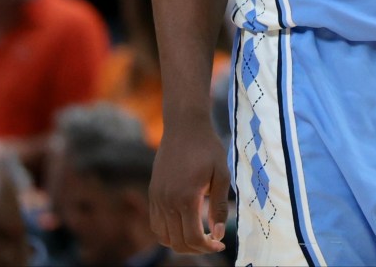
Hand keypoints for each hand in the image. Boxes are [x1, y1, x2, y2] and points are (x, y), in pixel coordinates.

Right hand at [149, 120, 230, 253]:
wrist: (184, 126)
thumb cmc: (208, 147)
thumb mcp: (222, 174)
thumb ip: (219, 206)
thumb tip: (217, 235)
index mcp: (186, 197)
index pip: (193, 237)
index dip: (207, 247)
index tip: (220, 244)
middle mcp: (167, 201)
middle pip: (178, 242)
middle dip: (197, 249)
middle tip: (212, 242)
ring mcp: (157, 198)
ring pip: (165, 237)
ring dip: (182, 243)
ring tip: (199, 236)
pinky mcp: (153, 193)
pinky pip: (156, 224)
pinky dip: (169, 233)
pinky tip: (184, 225)